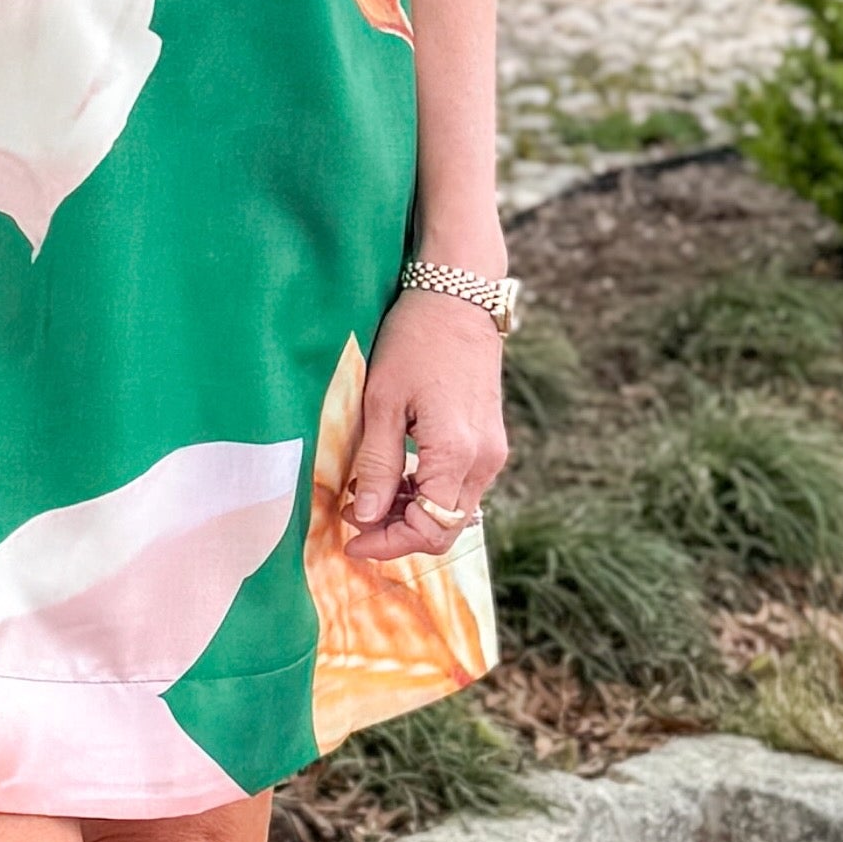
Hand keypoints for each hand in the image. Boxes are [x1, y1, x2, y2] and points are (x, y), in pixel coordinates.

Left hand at [345, 286, 510, 558]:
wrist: (458, 297)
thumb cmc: (416, 340)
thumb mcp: (382, 403)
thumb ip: (378, 465)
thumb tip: (367, 517)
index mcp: (457, 454)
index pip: (430, 530)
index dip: (388, 544)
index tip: (350, 540)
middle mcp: (484, 461)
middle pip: (446, 528)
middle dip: (398, 534)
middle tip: (355, 521)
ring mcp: (492, 452)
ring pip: (453, 510)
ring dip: (411, 513)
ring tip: (367, 495)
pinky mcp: (489, 441)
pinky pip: (460, 486)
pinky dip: (427, 492)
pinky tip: (395, 477)